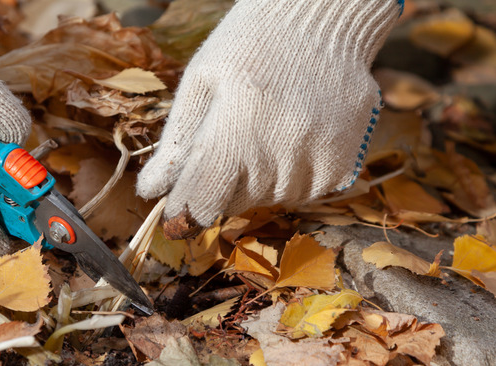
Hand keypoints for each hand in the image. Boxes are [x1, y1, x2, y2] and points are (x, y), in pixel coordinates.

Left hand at [137, 0, 401, 232]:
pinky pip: (305, 193)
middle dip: (218, 189)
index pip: (205, 196)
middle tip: (224, 149)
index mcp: (238, 123)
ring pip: (269, 200)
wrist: (319, 21)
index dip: (186, 210)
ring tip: (259, 136)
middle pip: (234, 203)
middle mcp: (282, 145)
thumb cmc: (247, 47)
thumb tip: (151, 191)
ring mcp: (318, 155)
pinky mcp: (344, 160)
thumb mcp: (200, 83)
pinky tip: (286, 142)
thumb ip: (176, 142)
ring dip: (254, 183)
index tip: (176, 214)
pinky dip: (288, 179)